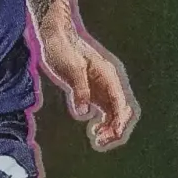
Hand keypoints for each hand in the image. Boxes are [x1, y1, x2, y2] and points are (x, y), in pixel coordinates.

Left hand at [40, 28, 137, 149]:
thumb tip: (83, 111)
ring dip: (110, 128)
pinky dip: (103, 123)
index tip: (112, 133)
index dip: (119, 119)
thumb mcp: (71, 68)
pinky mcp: (92, 92)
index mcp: (108, 76)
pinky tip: (95, 132)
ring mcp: (102, 88)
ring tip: (98, 140)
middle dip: (116, 127)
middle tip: (100, 140)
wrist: (55, 37)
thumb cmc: (63, 49)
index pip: (120, 102)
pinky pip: (104, 112)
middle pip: (121, 110)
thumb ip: (79, 90)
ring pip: (114, 113)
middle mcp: (109, 83)